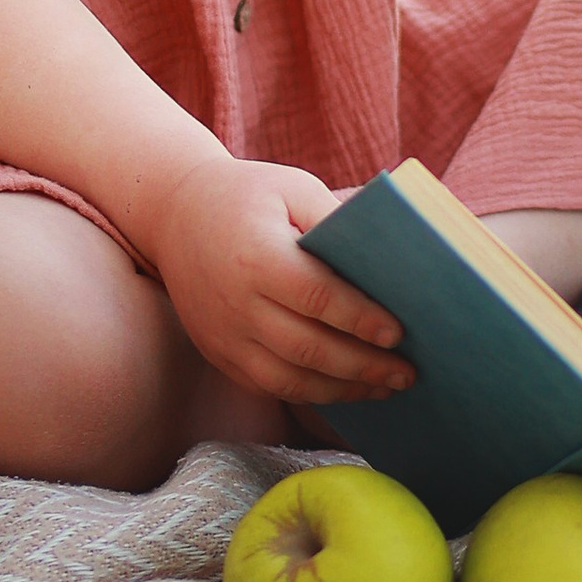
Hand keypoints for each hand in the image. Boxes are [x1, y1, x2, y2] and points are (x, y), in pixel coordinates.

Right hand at [142, 154, 411, 407]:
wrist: (174, 215)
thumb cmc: (248, 196)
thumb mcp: (293, 188)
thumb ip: (336, 218)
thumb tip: (389, 257)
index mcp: (257, 257)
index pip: (317, 297)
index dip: (360, 319)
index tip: (399, 334)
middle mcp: (236, 303)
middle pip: (308, 347)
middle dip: (363, 366)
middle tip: (407, 373)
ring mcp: (224, 335)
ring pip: (290, 378)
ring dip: (343, 389)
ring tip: (385, 387)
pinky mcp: (219, 353)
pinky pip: (270, 385)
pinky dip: (312, 393)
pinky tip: (346, 387)